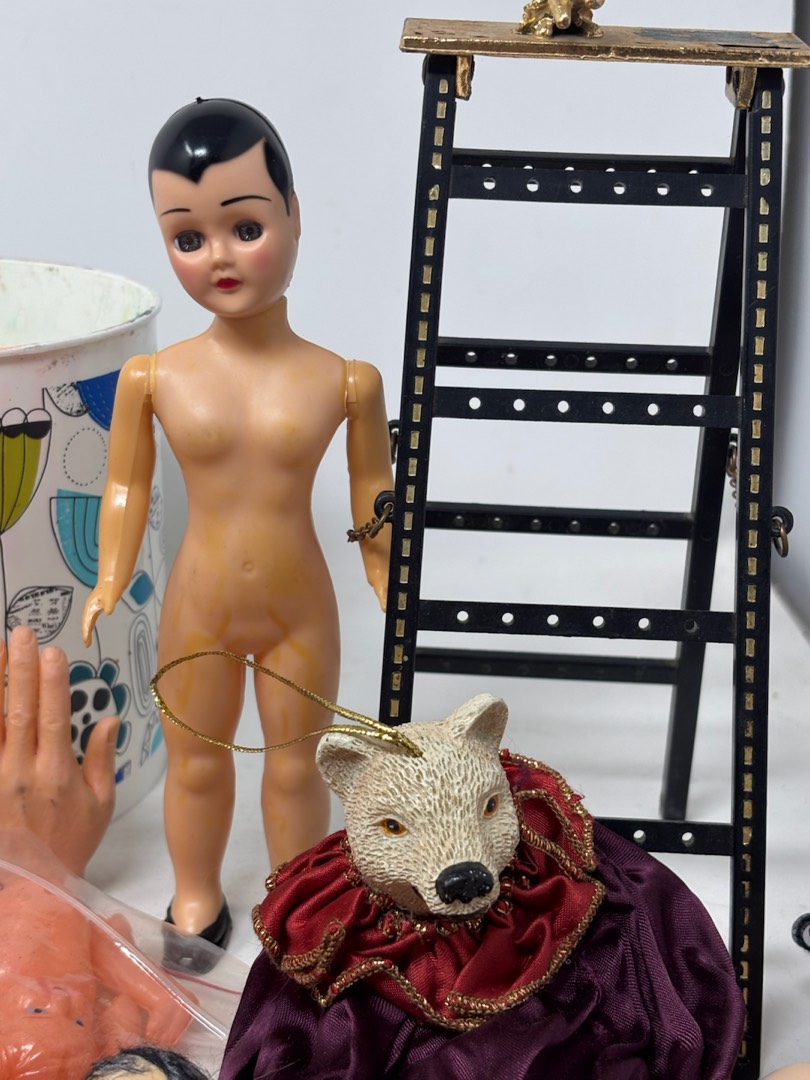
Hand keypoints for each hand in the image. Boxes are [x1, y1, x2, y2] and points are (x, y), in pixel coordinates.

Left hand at [0, 626, 118, 873]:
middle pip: (18, 712)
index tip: (52, 651)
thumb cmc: (68, 845)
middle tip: (20, 634)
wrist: (31, 888)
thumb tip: (108, 720)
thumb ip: (102, 760)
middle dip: (20, 670)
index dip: (52, 683)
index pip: (54, 718)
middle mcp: (20, 773)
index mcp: (56, 775)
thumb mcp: (99, 806)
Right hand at [81, 586, 108, 645]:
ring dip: (88, 626)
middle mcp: (92, 604)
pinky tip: (93, 622)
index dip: (86, 633)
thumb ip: (110, 603)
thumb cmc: (113, 583)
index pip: (87, 622)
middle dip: (85, 631)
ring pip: (89, 617)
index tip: (86, 643)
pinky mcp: (100, 601)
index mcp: (92, 605)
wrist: (115, 574)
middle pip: (86, 620)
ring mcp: (96, 603)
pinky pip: (93, 614)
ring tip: (87, 636)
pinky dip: (92, 621)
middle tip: (86, 643)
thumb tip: (108, 612)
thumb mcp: (112, 595)